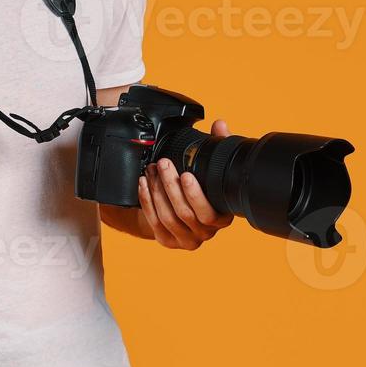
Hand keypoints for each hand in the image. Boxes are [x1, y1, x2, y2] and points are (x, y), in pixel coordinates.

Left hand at [136, 119, 236, 249]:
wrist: (184, 215)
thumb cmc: (201, 189)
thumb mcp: (212, 169)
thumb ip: (218, 147)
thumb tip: (219, 125)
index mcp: (221, 217)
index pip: (209, 213)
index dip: (196, 195)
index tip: (186, 174)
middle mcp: (205, 232)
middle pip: (184, 213)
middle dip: (170, 186)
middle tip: (163, 164)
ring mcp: (186, 239)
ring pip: (167, 217)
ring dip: (157, 191)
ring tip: (152, 170)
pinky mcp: (168, 241)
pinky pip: (154, 221)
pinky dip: (147, 200)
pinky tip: (144, 184)